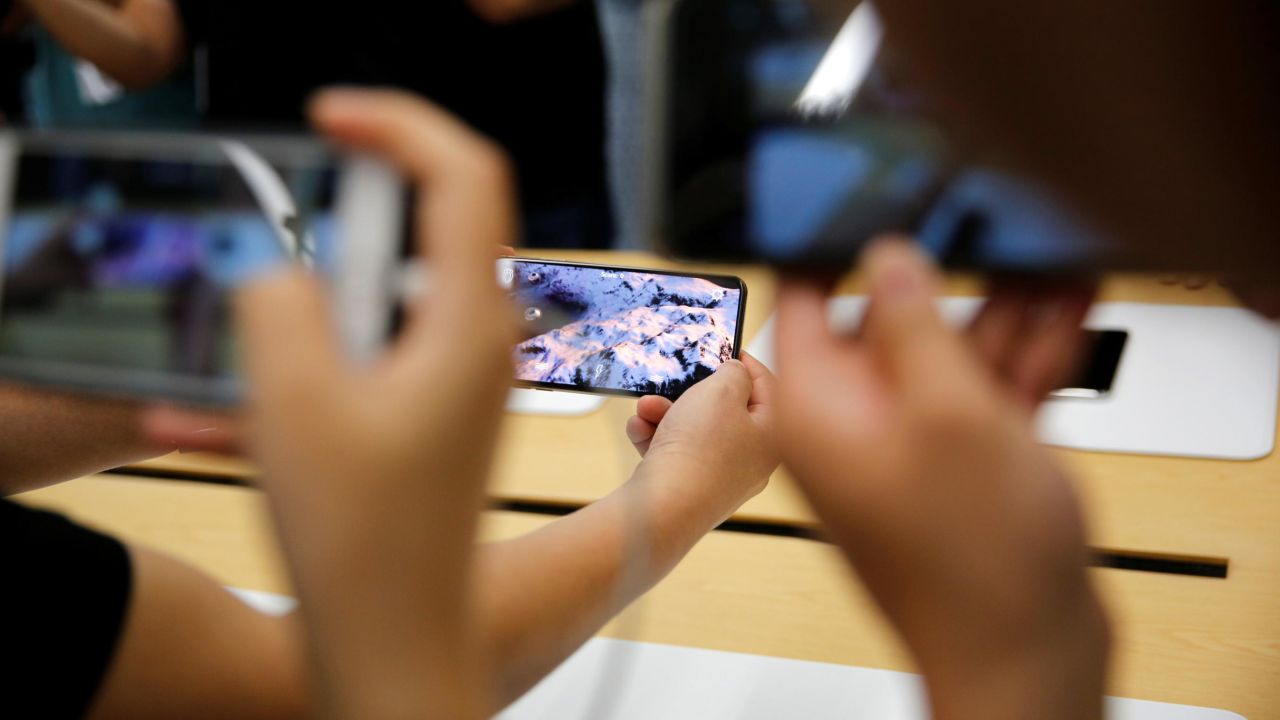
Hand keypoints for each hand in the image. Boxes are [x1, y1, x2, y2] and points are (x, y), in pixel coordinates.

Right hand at [233, 89, 516, 718]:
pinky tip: (288, 399)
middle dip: (360, 216)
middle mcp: (486, 341)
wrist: (395, 636)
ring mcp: (470, 373)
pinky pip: (390, 337)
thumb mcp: (291, 405)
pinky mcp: (443, 402)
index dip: (403, 125)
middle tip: (303, 257)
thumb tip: (286, 270)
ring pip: (404, 284)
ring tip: (295, 371)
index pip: (468, 177)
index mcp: (472, 327)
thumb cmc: (363, 546)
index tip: (337, 117)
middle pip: (443, 219)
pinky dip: (338, 343)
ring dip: (339, 294)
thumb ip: (280, 304)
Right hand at [625, 354, 778, 526]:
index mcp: (773, 437)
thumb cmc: (698, 452)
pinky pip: (676, 453)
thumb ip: (733, 373)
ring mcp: (720, 478)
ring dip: (666, 413)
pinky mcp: (690, 489)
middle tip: (676, 382)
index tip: (727, 351)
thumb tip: (736, 373)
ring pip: (694, 432)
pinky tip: (639, 431)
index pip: (769, 389)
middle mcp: (751, 461)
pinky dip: (656, 438)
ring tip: (646, 409)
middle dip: (690, 393)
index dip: (747, 364)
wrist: (663, 510)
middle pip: (724, 411)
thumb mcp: (720, 392)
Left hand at [776, 239, 1108, 719]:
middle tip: (981, 224)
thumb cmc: (975, 562)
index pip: (803, 304)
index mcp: (817, 410)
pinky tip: (1062, 306)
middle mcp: (853, 424)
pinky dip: (1019, 353)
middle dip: (940, 276)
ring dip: (997, 308)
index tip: (870, 198)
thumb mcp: (948, 411)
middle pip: (884, 323)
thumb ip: (913, 324)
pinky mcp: (957, 465)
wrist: (1029, 655)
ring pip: (943, 353)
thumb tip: (886, 258)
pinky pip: (979, 390)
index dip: (832, 246)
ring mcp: (908, 445)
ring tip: (1041, 256)